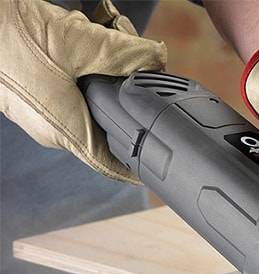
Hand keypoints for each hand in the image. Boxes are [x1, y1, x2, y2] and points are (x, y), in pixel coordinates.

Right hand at [0, 0, 166, 182]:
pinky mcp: (35, 95)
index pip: (111, 164)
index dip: (137, 165)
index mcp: (64, 130)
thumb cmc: (11, 38)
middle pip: (106, 126)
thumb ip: (125, 55)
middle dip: (128, 102)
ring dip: (108, 77)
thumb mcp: (80, 44)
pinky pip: (72, 91)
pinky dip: (88, 69)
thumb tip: (157, 59)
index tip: (159, 164)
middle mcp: (52, 129)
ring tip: (114, 44)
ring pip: (90, 104)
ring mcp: (41, 113)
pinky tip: (88, 41)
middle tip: (144, 74)